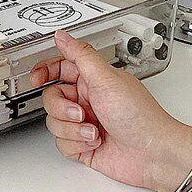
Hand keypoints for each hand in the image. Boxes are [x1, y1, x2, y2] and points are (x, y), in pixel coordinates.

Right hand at [30, 30, 190, 191]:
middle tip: (79, 112)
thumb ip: (80, 55)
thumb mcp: (107, 79)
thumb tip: (62, 36)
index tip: (35, 77)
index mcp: (92, 80)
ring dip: (72, 128)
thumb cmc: (141, 116)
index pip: (59, 68)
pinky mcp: (83, 145)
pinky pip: (62, 143)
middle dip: (62, 108)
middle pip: (51, 98)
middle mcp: (87, 100)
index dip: (44, 71)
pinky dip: (76, 144)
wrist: (155, 155)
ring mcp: (84, 123)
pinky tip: (94, 142)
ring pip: (54, 122)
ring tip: (93, 130)